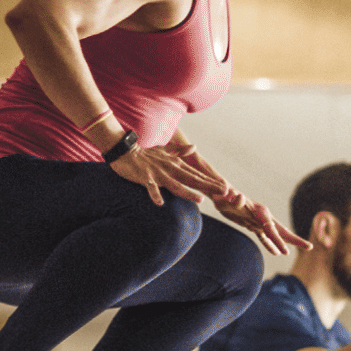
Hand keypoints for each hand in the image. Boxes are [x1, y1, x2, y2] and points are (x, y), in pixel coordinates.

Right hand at [110, 143, 225, 205]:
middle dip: (208, 186)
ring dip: (187, 192)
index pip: (197, 174)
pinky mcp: (145, 177)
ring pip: (175, 184)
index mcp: (175, 164)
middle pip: (192, 179)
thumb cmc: (146, 154)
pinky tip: (160, 203)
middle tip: (224, 192)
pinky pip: (151, 187)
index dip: (211, 181)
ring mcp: (158, 173)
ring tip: (199, 199)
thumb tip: (194, 147)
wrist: (125, 151)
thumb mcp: (165, 151)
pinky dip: (155, 194)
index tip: (225, 188)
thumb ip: (180, 151)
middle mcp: (170, 169)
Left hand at [213, 187, 310, 255]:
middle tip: (309, 247)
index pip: (271, 228)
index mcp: (260, 211)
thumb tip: (237, 197)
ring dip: (284, 243)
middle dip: (294, 240)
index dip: (277, 240)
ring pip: (275, 234)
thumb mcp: (227, 198)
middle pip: (281, 230)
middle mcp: (263, 216)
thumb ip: (234, 199)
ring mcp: (259, 221)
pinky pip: (264, 237)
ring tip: (293, 253)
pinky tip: (276, 252)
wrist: (220, 195)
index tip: (284, 251)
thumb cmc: (223, 196)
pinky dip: (270, 244)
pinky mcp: (253, 225)